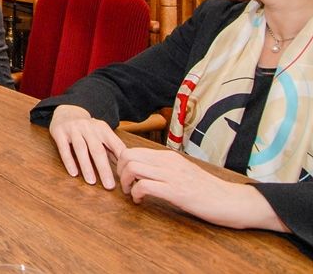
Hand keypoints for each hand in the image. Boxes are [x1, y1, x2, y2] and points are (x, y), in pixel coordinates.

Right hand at [47, 104, 125, 188]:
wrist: (66, 111)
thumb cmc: (87, 129)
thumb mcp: (101, 134)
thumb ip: (112, 149)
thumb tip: (125, 169)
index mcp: (103, 128)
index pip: (114, 145)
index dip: (121, 161)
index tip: (125, 177)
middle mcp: (88, 127)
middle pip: (98, 149)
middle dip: (104, 169)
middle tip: (109, 186)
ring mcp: (73, 129)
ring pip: (81, 149)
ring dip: (86, 166)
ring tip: (91, 182)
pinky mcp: (59, 132)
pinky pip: (64, 149)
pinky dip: (69, 161)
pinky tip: (73, 173)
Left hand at [116, 147, 286, 231]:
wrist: (232, 201)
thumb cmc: (208, 190)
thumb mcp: (184, 173)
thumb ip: (165, 169)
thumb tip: (145, 171)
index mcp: (169, 157)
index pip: (134, 150)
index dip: (123, 163)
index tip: (125, 176)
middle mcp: (169, 162)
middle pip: (128, 156)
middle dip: (120, 171)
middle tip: (126, 185)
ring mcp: (172, 176)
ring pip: (133, 168)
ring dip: (126, 183)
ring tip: (132, 193)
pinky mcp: (176, 192)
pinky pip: (145, 186)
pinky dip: (136, 194)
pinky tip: (140, 202)